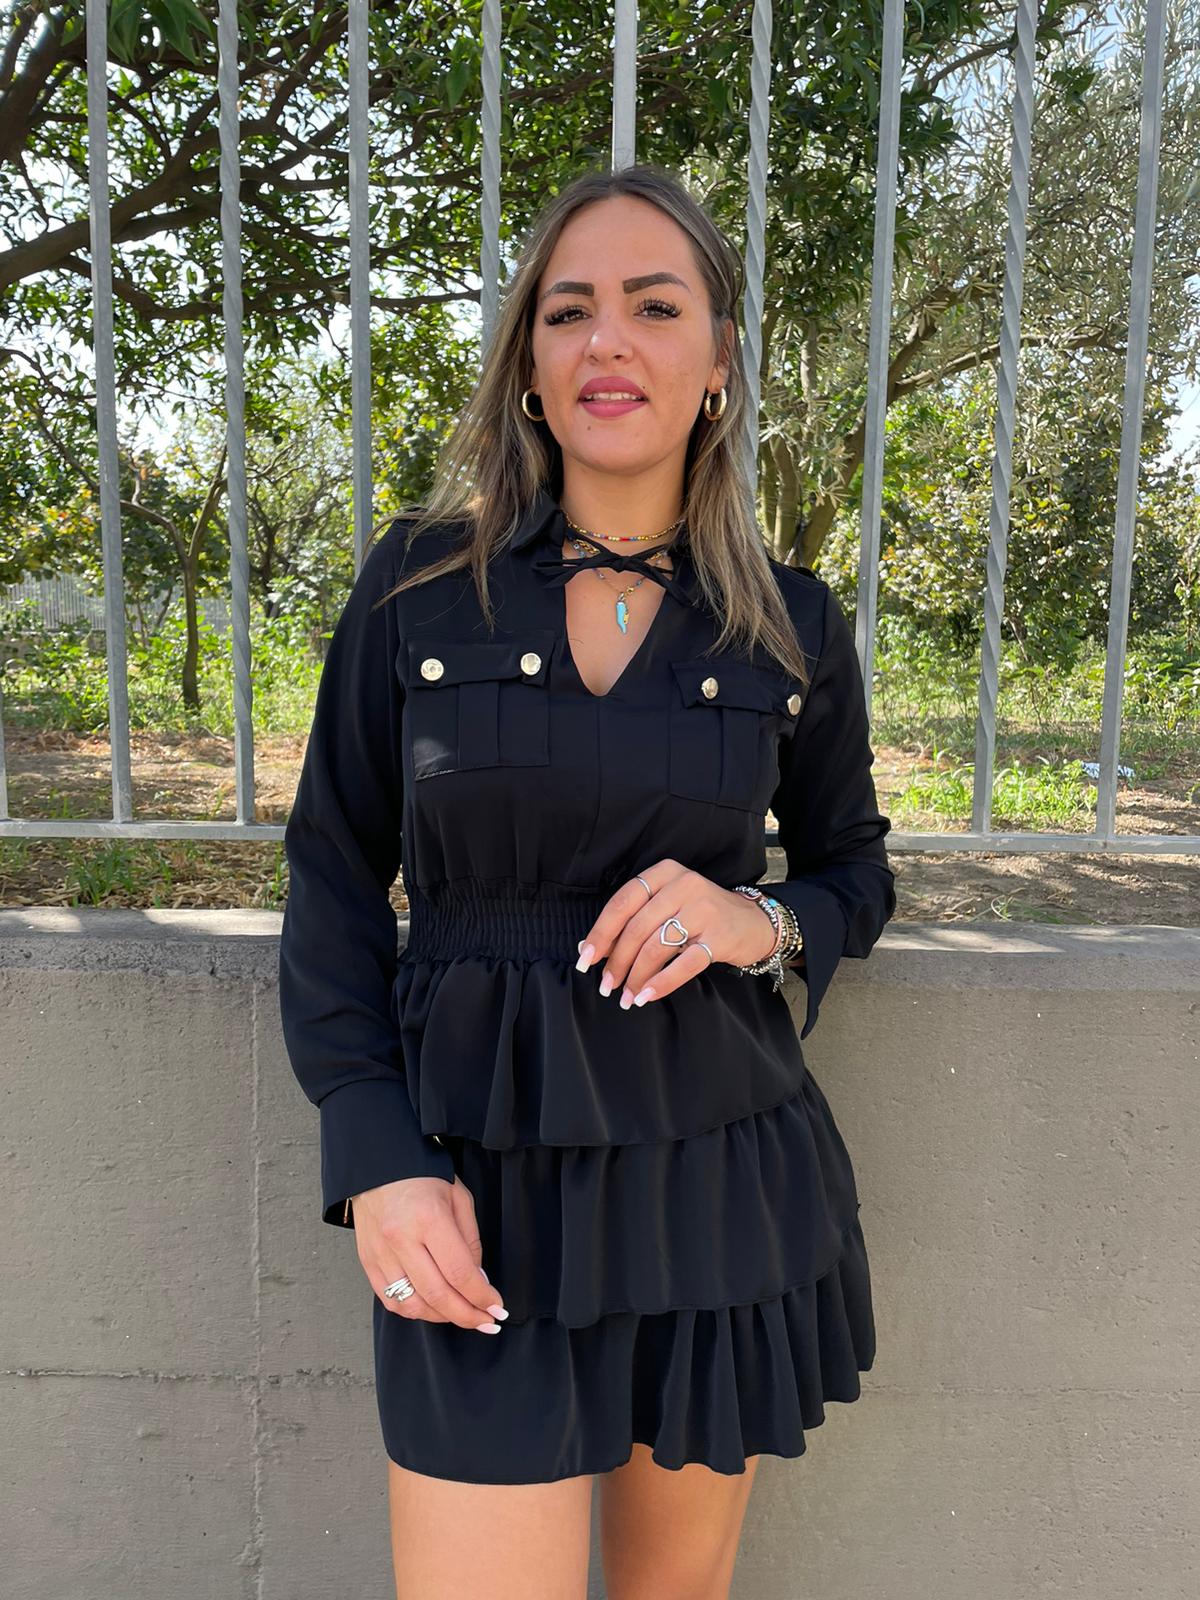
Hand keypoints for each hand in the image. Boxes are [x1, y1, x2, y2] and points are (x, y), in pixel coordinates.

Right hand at [350, 1175, 508, 1333]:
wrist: (379, 1165)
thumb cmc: (424, 1177)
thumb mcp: (459, 1199)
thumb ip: (470, 1243)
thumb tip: (478, 1282)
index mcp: (428, 1219)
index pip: (459, 1273)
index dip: (482, 1297)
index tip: (497, 1307)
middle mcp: (401, 1239)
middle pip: (437, 1295)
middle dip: (468, 1315)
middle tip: (487, 1322)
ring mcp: (380, 1253)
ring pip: (412, 1305)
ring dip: (442, 1317)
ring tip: (461, 1314)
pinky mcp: (367, 1262)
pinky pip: (391, 1300)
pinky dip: (415, 1310)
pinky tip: (433, 1307)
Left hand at [575, 859, 782, 1007]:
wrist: (754, 922)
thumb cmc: (701, 915)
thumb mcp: (668, 905)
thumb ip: (634, 920)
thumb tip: (588, 948)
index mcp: (664, 873)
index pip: (622, 903)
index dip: (601, 934)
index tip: (585, 960)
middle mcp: (684, 885)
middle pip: (637, 928)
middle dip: (617, 961)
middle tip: (607, 986)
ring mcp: (704, 910)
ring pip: (656, 947)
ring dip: (637, 977)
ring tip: (627, 996)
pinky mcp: (720, 936)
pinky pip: (684, 964)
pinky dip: (662, 983)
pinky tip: (647, 996)